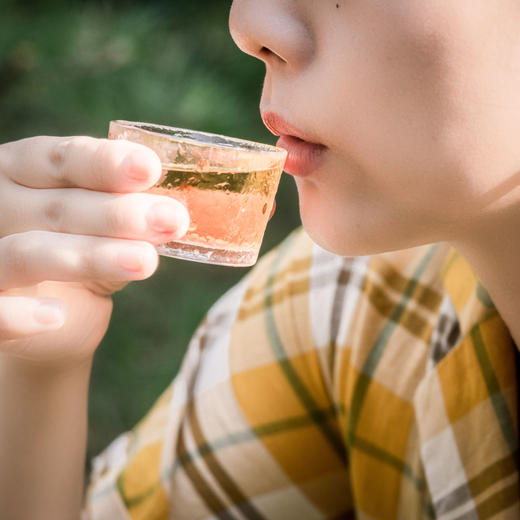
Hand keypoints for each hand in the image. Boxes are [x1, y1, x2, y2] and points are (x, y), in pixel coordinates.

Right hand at [0, 136, 188, 366]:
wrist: (51, 320)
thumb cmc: (81, 256)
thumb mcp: (104, 230)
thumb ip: (126, 216)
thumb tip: (172, 211)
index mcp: (23, 173)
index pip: (61, 159)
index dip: (104, 163)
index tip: (149, 168)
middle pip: (56, 207)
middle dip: (117, 214)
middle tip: (172, 219)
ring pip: (29, 253)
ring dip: (91, 256)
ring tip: (145, 261)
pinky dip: (19, 316)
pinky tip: (56, 317)